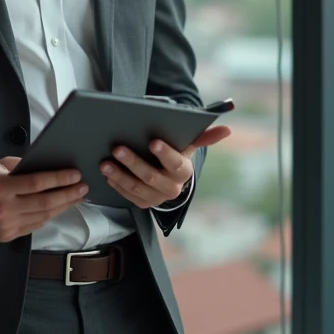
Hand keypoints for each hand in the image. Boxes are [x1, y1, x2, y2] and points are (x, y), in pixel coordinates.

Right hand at [0, 157, 88, 242]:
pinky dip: (51, 215)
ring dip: (64, 206)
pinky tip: (61, 206)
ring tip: (77, 196)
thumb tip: (48, 164)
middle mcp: (4, 208)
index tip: (75, 174)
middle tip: (83, 187)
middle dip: (67, 194)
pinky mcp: (11, 235)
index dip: (57, 179)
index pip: (35, 183)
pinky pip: (37, 224)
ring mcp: (8, 224)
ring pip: (43, 216)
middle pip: (44, 203)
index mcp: (0, 187)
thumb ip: (21, 164)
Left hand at [100, 125, 232, 208]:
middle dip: (133, 162)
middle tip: (117, 148)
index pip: (175, 163)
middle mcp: (171, 188)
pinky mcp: (143, 204)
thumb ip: (204, 136)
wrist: (171, 179)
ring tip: (105, 162)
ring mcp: (156, 198)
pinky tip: (106, 173)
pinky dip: (116, 184)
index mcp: (183, 171)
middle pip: (151, 177)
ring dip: (119, 175)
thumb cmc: (177, 155)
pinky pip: (127, 196)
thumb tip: (227, 129)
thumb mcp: (189, 145)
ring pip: (136, 188)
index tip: (153, 142)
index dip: (165, 154)